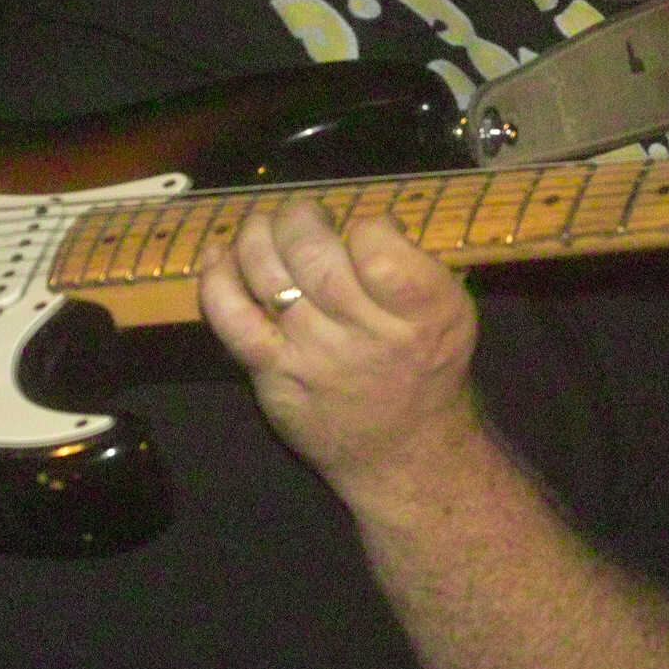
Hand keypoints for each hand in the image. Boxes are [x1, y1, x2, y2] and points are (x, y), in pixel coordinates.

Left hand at [199, 198, 481, 502]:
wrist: (404, 452)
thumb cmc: (426, 369)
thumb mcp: (450, 313)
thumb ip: (413, 264)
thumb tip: (363, 221)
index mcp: (423, 313)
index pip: (379, 249)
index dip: (366, 225)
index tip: (366, 231)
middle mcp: (367, 334)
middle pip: (314, 256)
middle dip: (300, 219)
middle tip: (305, 216)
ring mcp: (313, 354)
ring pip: (267, 275)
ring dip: (257, 235)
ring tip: (267, 229)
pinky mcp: (272, 372)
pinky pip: (230, 318)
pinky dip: (217, 278)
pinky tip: (221, 256)